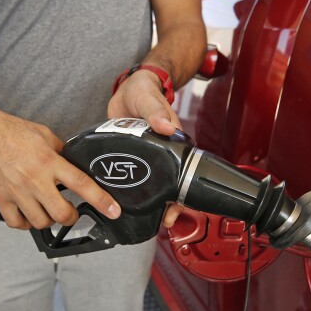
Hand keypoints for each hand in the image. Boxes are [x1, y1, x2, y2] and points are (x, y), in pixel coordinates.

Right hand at [0, 99, 120, 229]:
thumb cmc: (6, 129)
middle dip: (71, 217)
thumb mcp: (42, 134)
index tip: (114, 211)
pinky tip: (27, 213)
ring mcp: (16, 192)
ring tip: (47, 210)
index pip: (81, 184)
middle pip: (61, 214)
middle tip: (71, 211)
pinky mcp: (0, 199)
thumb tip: (74, 162)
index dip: (101, 200)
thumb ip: (60, 151)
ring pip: (40, 222)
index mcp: (48, 161)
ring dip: (48, 220)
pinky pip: (17, 223)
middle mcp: (34, 179)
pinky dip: (25, 223)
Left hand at [108, 69, 183, 226]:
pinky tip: (127, 200)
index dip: (181, 195)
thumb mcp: (149, 100)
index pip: (183, 173)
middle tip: (163, 220)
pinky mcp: (134, 157)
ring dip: (151, 200)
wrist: (128, 90)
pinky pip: (137, 177)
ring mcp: (149, 157)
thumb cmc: (144, 92)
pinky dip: (135, 190)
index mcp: (173, 141)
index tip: (176, 209)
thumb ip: (156, 111)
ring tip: (146, 217)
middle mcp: (164, 152)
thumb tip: (166, 126)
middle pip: (170, 184)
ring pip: (153, 184)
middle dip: (169, 204)